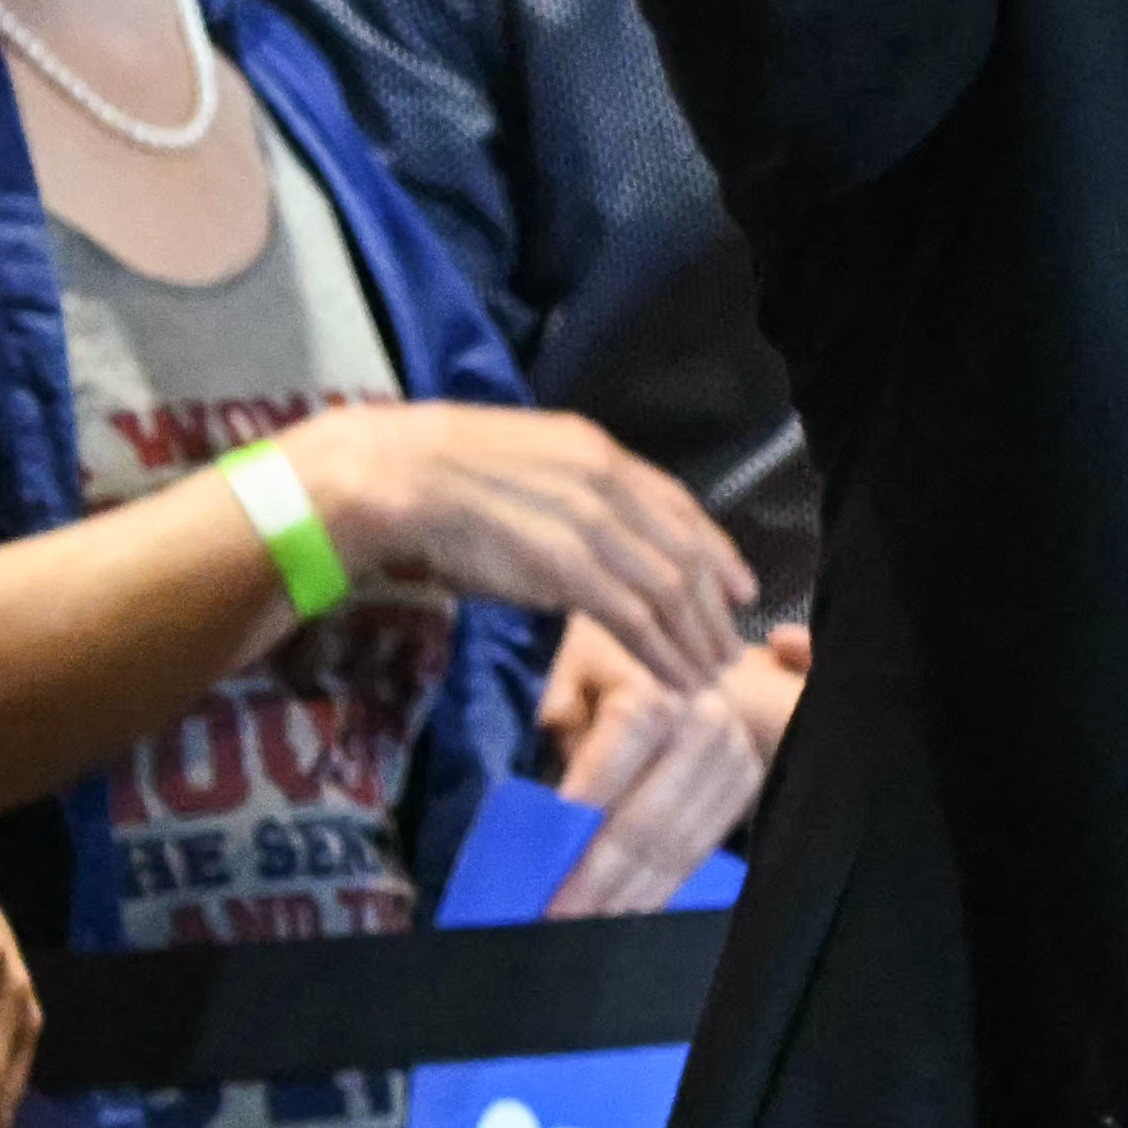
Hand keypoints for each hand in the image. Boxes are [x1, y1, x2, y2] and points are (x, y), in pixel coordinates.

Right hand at [293, 400, 757, 684]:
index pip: (676, 504)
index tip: (737, 586)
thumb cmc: (431, 474)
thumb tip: (584, 528)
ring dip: (695, 638)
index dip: (714, 549)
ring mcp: (590, 524)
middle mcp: (605, 482)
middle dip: (714, 605)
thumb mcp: (518, 462)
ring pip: (669, 588)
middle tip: (730, 646)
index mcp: (593, 450)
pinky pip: (635, 616)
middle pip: (684, 550)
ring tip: (710, 674)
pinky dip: (662, 651)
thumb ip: (561, 491)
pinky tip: (675, 677)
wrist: (391, 477)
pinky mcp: (568, 568)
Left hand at [528, 611, 773, 913]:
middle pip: (648, 821)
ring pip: (678, 843)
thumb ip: (559, 728)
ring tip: (588, 926)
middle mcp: (705, 723)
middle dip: (600, 878)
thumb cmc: (605, 659)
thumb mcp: (568, 675)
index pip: (612, 778)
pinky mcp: (746, 781)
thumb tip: (548, 804)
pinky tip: (630, 909)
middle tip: (556, 919)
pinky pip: (702, 846)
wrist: (676, 642)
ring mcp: (733, 755)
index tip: (543, 872)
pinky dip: (664, 884)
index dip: (578, 826)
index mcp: (656, 693)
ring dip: (631, 893)